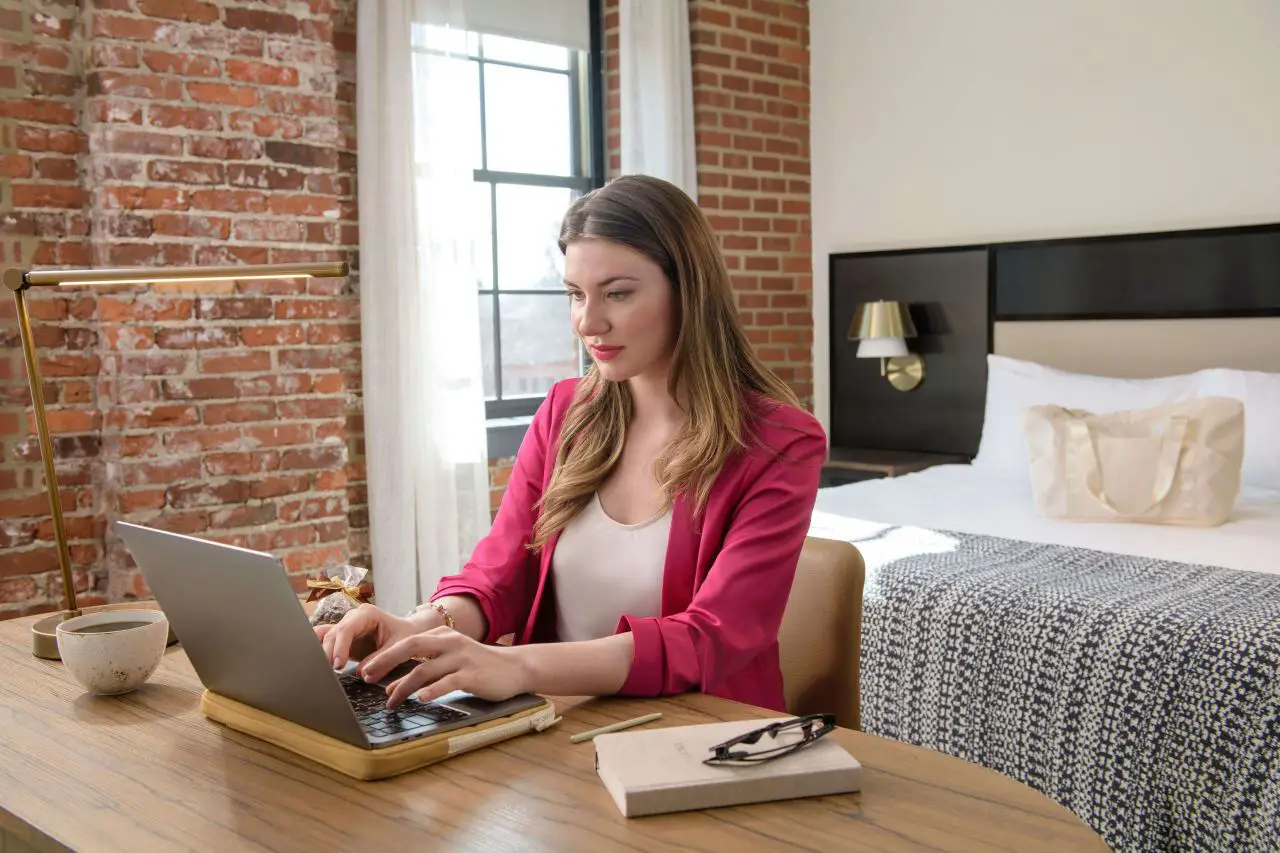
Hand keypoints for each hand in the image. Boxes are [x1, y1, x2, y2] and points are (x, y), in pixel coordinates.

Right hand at [313, 603, 432, 669]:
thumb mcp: (399, 647)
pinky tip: (316, 663)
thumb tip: (362, 674)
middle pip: (333, 634)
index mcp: (367, 614)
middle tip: (327, 673)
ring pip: (326, 637)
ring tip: (321, 671)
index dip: (339, 647)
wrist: (409, 632)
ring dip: (321, 653)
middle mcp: (353, 617)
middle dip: (327, 653)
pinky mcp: (343, 638)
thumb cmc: (406, 635)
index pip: (346, 629)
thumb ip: (382, 659)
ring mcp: (346, 627)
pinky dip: (320, 650)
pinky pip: (326, 641)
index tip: (338, 665)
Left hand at [356, 627, 529, 709]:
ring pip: (424, 670)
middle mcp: (450, 642)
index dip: (383, 656)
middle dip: (385, 662)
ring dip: (403, 687)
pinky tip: (420, 699)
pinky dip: (432, 691)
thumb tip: (392, 687)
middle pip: (410, 648)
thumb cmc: (478, 666)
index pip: (406, 642)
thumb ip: (425, 668)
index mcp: (442, 636)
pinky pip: (447, 682)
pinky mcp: (472, 674)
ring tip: (390, 702)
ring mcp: (461, 657)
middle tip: (366, 677)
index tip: (365, 670)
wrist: (514, 668)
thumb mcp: (451, 659)